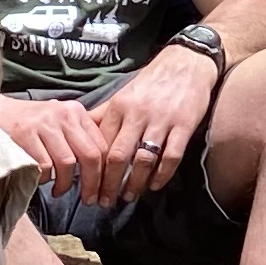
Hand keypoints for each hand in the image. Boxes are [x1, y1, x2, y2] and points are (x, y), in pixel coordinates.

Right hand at [0, 95, 112, 194]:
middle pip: (90, 155)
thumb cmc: (32, 124)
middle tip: (88, 200)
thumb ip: (80, 138)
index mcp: (76, 112)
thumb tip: (103, 172)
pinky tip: (41, 179)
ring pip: (67, 163)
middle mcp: (63, 114)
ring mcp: (43, 123)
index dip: (105, 173)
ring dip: (65, 184)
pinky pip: (44, 166)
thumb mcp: (60, 122)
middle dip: (92, 183)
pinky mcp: (24, 133)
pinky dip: (45, 179)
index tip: (103, 190)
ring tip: (59, 191)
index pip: (101, 145)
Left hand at [88, 44, 218, 204]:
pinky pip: (171, 156)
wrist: (187, 62)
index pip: (100, 145)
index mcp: (118, 107)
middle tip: (104, 202)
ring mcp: (161, 120)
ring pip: (143, 159)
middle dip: (108, 184)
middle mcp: (137, 114)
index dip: (92, 170)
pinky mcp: (183, 124)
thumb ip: (102, 115)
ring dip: (134, 183)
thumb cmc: (152, 81)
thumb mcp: (123, 94)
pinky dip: (162, 175)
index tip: (88, 188)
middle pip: (117, 156)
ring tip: (128, 197)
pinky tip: (155, 186)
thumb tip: (78, 133)